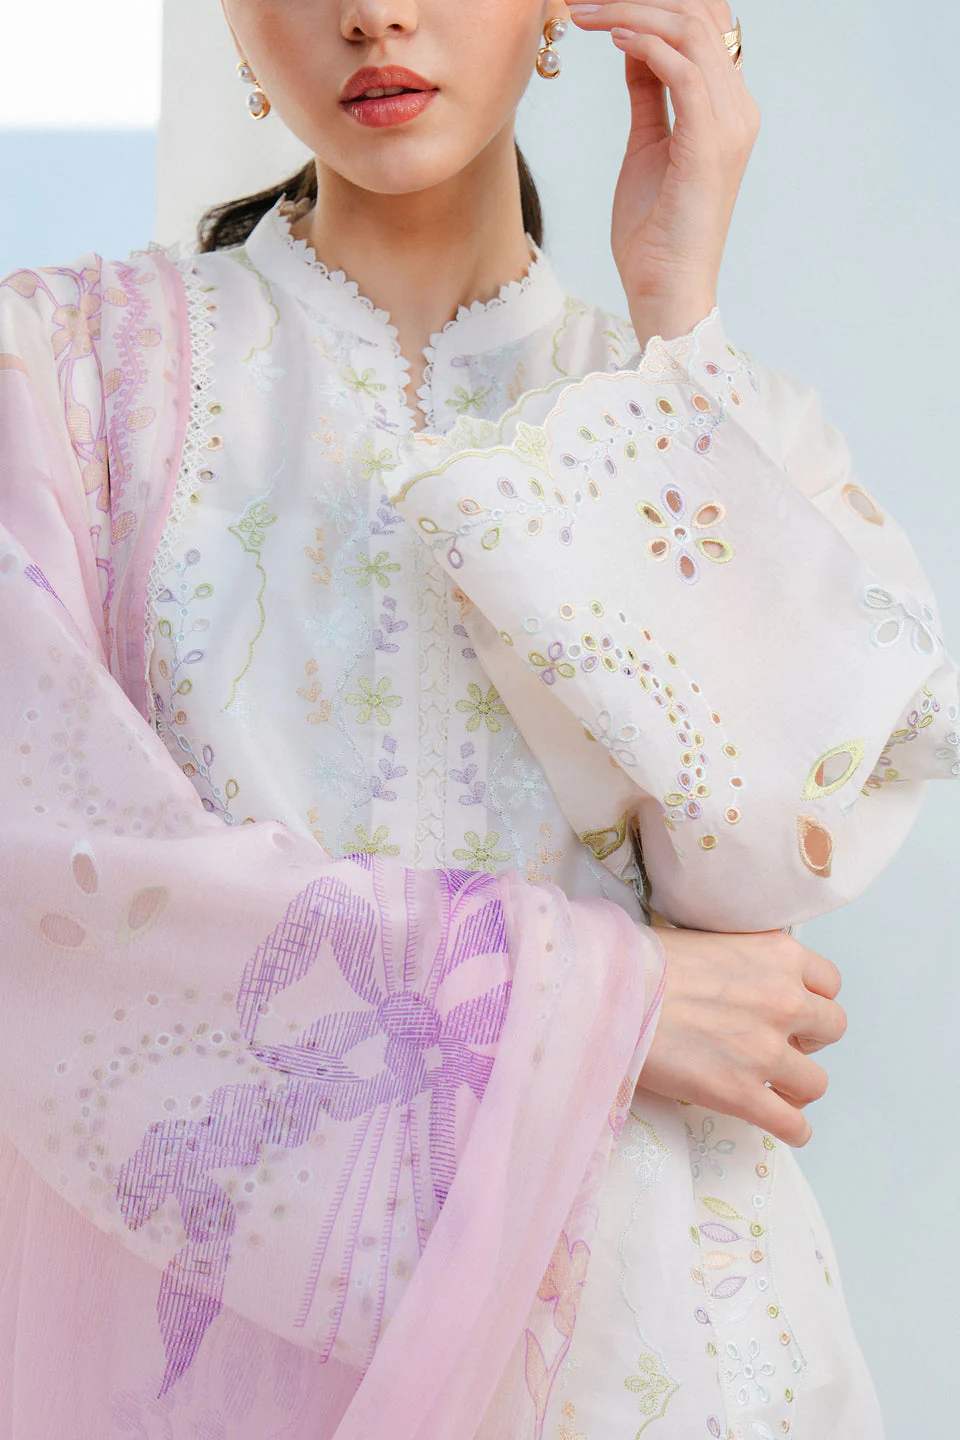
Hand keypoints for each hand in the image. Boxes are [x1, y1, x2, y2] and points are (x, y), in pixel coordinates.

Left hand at [564, 0, 760, 345]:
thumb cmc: (654, 232)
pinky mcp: (709, 143)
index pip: (707, 25)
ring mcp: (729, 125)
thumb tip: (634, 45)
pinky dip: (643, 44)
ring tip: (590, 13)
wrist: (665, 289)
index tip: (605, 6)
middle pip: (703, 14)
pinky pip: (680, 68)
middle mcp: (739, 110)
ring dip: (634, 12)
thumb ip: (648, 93)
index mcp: (728, 110)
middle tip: (590, 2)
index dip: (658, 3)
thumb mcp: (648, 145)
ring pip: (691, 31)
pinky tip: (611, 38)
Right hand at [638, 925, 847, 1145]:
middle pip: (832, 1029)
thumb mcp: (713, 940)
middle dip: (808, 1038)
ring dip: (797, 1085)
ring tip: (774, 1086)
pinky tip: (783, 1126)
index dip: (811, 998)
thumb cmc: (648, 960)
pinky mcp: (742, 1094)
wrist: (613, 991)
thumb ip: (747, 962)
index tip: (792, 1008)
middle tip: (777, 1042)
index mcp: (779, 956)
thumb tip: (747, 981)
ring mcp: (766, 1051)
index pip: (830, 983)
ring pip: (816, 1082)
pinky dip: (793, 1129)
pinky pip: (792, 1124)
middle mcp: (785, 1000)